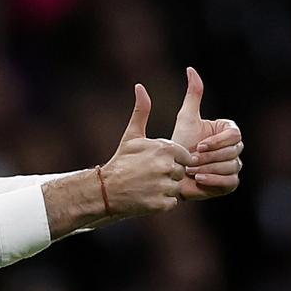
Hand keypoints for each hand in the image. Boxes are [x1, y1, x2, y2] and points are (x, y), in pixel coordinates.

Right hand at [99, 84, 192, 215]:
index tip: (156, 164)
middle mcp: (167, 166)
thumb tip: (140, 86)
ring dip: (165, 189)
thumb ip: (142, 111)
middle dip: (169, 175)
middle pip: (180, 171)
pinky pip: (171, 202)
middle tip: (149, 176)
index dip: (171, 160)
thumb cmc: (121, 161)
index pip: (184, 155)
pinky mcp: (162, 204)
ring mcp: (165, 186)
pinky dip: (162, 202)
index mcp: (165, 148)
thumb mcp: (132, 136)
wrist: (106, 190)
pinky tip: (148, 197)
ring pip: (176, 187)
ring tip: (148, 186)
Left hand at [170, 67, 242, 199]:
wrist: (171, 170)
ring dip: (209, 168)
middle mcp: (235, 148)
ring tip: (191, 170)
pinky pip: (231, 182)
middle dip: (210, 157)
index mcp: (229, 131)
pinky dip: (215, 180)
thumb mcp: (186, 118)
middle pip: (234, 152)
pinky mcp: (229, 184)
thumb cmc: (179, 143)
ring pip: (231, 166)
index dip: (217, 142)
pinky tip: (198, 179)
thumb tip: (191, 69)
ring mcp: (234, 166)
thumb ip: (193, 95)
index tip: (198, 145)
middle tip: (190, 160)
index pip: (235, 135)